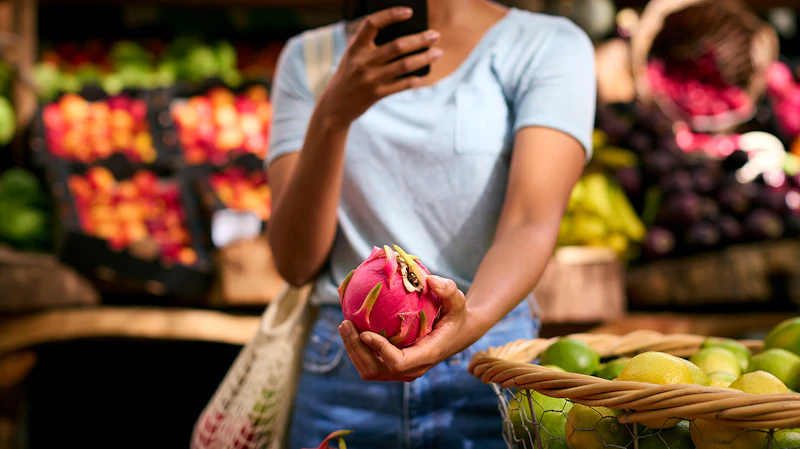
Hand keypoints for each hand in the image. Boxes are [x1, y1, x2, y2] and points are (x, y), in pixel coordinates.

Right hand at [316, 6, 442, 127]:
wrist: (334, 106)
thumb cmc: (348, 77)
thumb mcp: (352, 57)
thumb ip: (369, 46)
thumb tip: (405, 39)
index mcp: (355, 47)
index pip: (373, 24)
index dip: (391, 15)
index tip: (408, 12)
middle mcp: (363, 61)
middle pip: (397, 46)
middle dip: (420, 39)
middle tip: (435, 35)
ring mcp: (370, 79)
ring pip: (404, 65)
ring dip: (424, 58)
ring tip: (437, 53)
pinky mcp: (377, 94)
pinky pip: (402, 85)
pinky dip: (415, 80)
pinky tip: (423, 76)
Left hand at [338, 275, 479, 381]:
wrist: (459, 332)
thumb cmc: (455, 314)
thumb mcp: (457, 300)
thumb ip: (447, 290)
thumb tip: (430, 280)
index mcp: (427, 354)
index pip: (398, 362)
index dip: (379, 350)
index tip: (365, 332)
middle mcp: (413, 368)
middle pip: (377, 369)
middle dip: (356, 350)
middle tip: (345, 324)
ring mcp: (403, 371)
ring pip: (370, 370)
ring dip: (352, 351)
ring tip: (344, 325)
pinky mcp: (394, 367)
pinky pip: (370, 364)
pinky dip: (357, 350)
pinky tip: (351, 328)